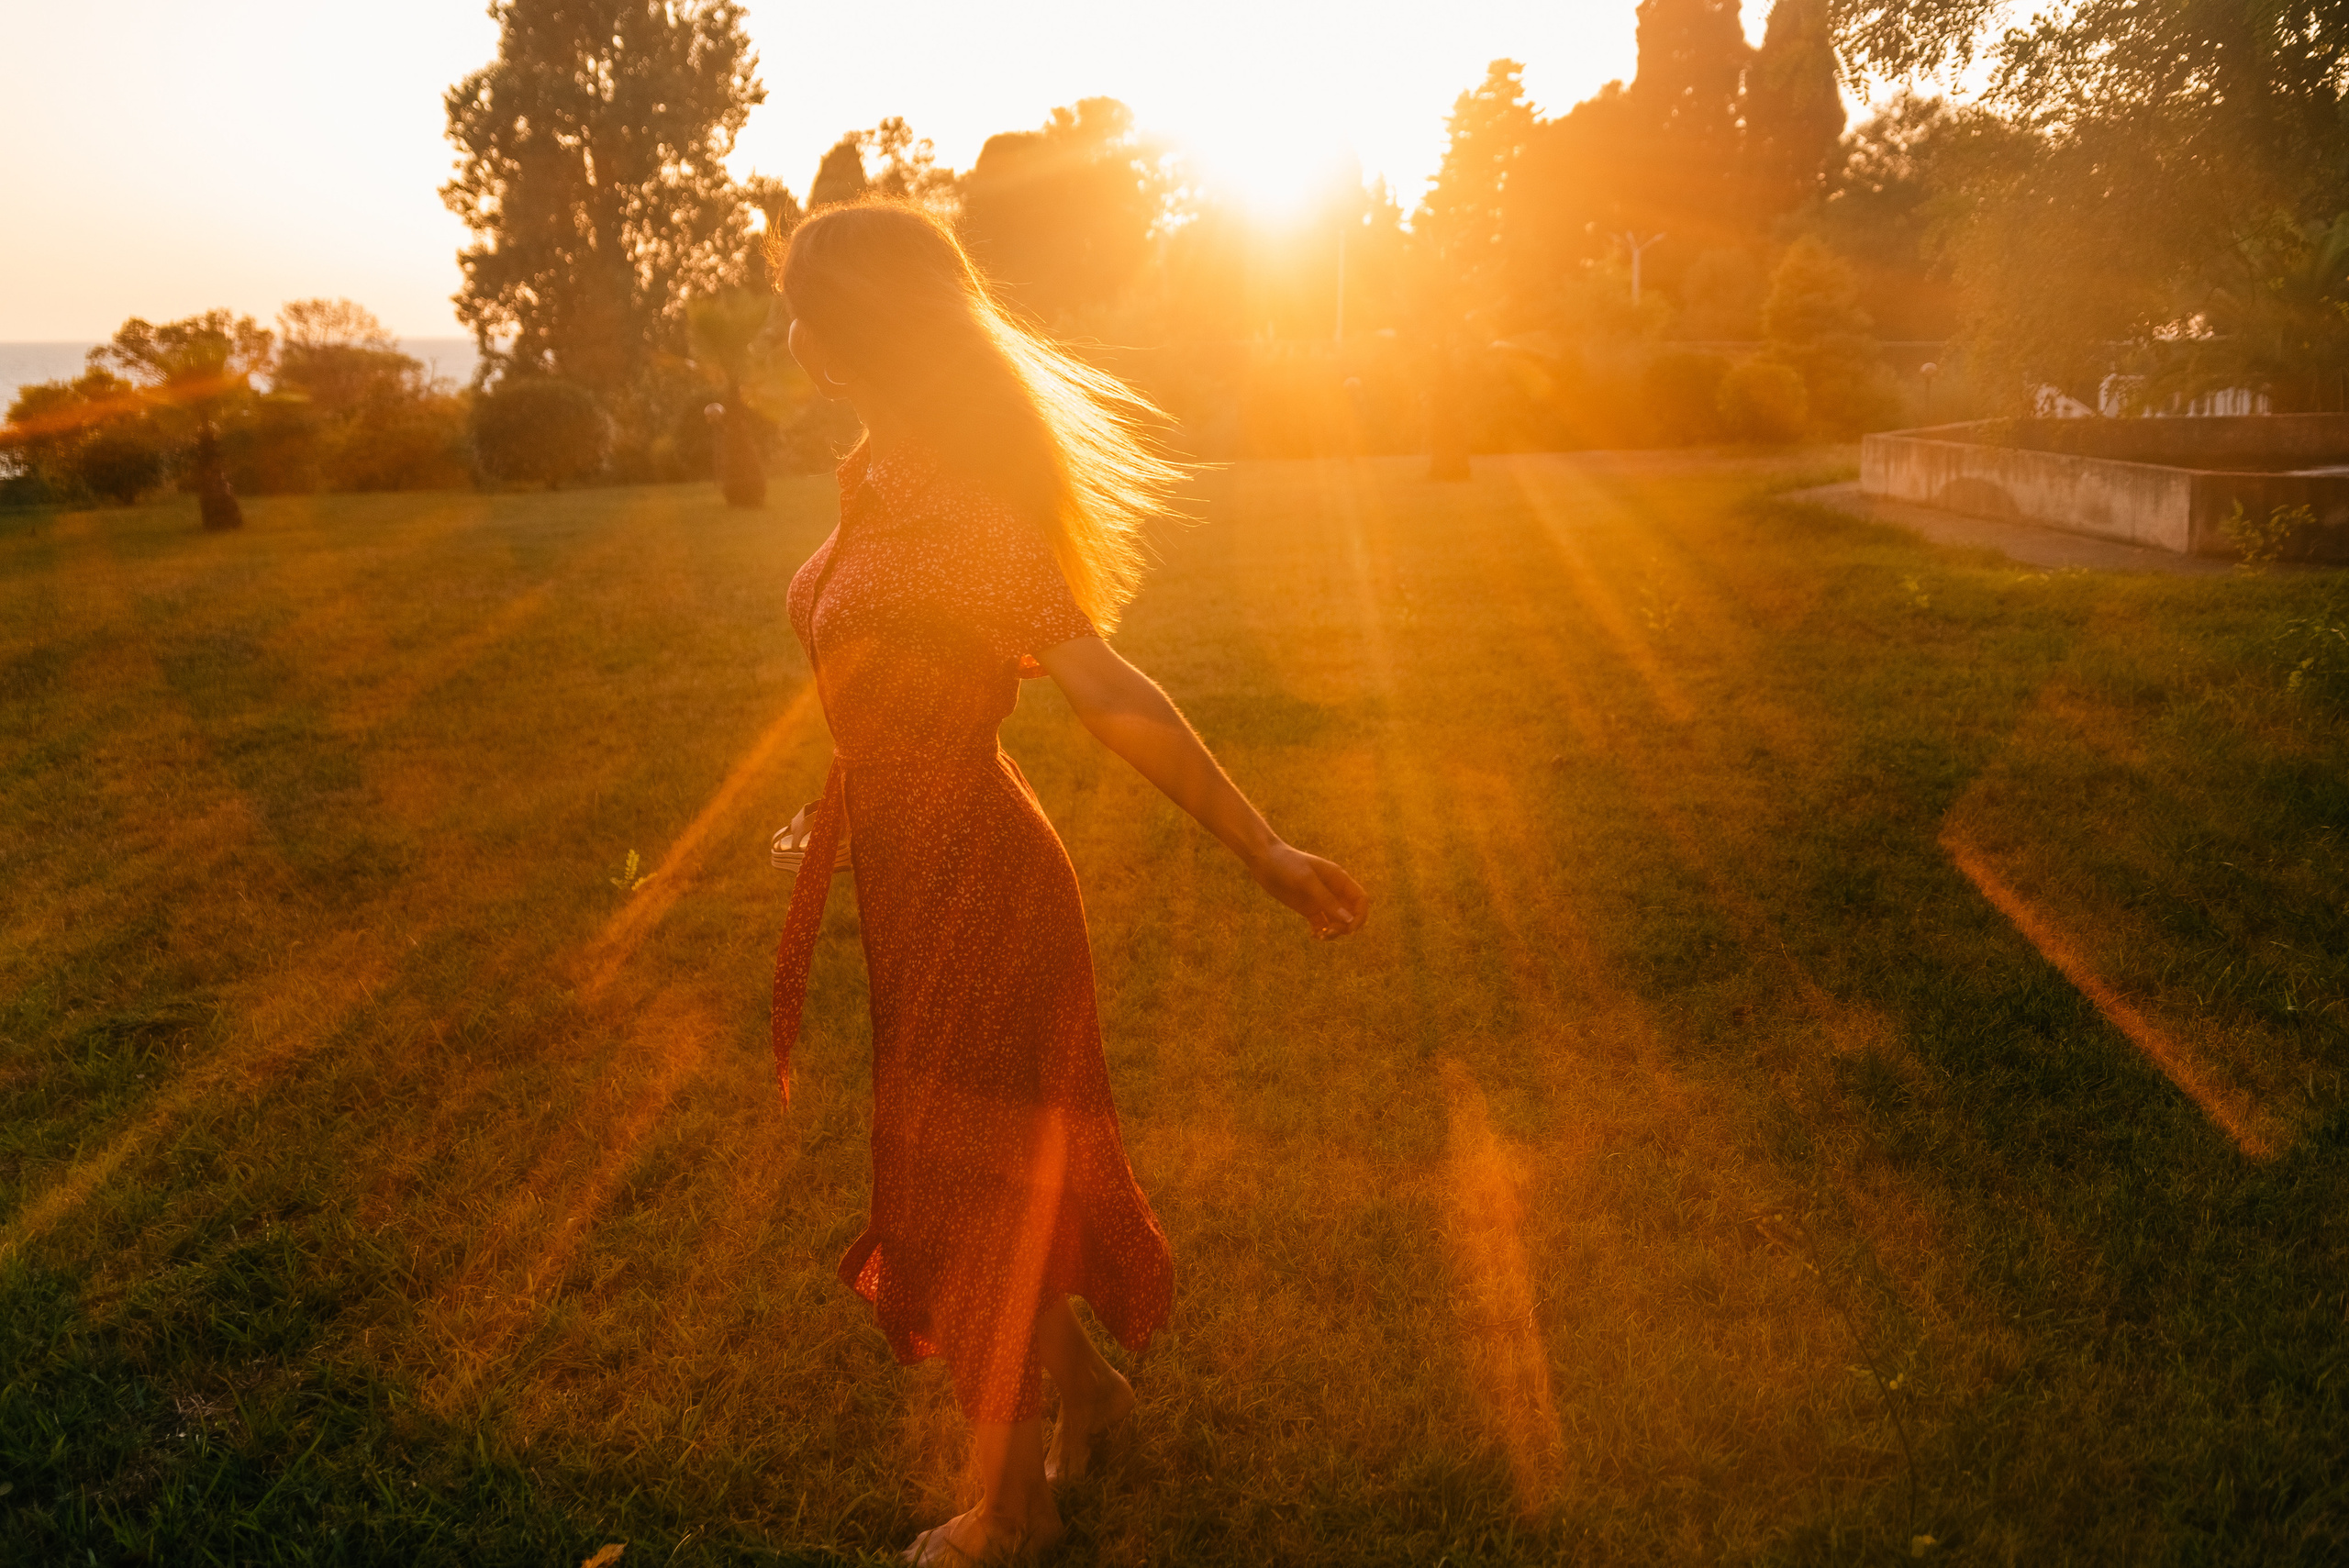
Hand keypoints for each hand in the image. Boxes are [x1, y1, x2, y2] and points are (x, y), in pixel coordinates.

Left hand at [1250, 842, 1369, 939]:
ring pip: (1337, 921)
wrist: (1265, 860)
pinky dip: (1321, 932)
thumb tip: (1348, 920)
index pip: (1361, 900)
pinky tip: (1313, 935)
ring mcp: (1321, 900)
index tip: (1350, 929)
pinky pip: (1321, 924)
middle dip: (1345, 927)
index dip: (1360, 916)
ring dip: (1333, 932)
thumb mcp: (1307, 881)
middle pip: (1350, 914)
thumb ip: (1327, 900)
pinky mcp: (1308, 908)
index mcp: (1339, 879)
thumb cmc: (1287, 864)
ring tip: (1320, 936)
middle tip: (1328, 932)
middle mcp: (1333, 890)